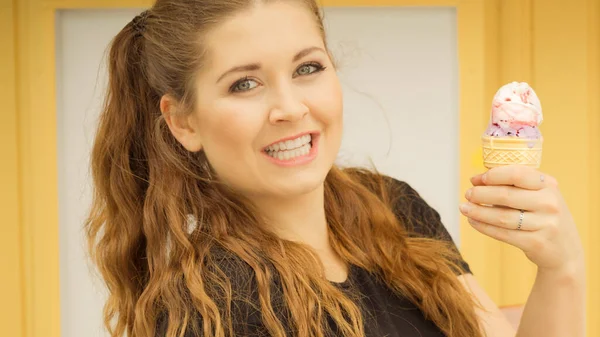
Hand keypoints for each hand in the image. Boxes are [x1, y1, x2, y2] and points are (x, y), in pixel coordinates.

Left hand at [459, 165, 583, 275]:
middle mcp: (549, 203)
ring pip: (502, 216)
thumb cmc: (543, 216)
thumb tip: (476, 180)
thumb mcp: (538, 196)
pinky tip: (473, 221)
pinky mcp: (536, 243)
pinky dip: (484, 226)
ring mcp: (545, 224)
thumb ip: (512, 186)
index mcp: (548, 185)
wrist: (565, 251)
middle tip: (467, 194)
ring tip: (463, 208)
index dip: (493, 175)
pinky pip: (503, 233)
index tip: (475, 180)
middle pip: (506, 196)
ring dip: (478, 211)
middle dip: (480, 194)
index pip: (517, 174)